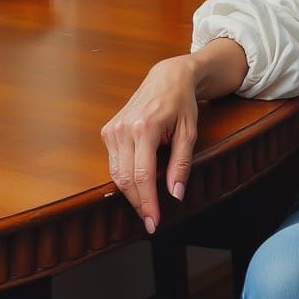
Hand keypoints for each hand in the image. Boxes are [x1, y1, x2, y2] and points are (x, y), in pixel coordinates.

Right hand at [101, 55, 200, 233]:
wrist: (167, 78)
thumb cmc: (182, 103)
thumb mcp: (189, 132)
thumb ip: (181, 164)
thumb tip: (176, 194)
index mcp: (145, 127)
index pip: (143, 175)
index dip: (148, 203)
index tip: (154, 221)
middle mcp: (123, 129)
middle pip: (126, 179)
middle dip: (139, 203)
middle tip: (151, 220)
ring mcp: (112, 129)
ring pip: (116, 174)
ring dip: (130, 194)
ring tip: (147, 207)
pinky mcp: (108, 131)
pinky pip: (114, 163)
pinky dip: (125, 178)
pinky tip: (138, 185)